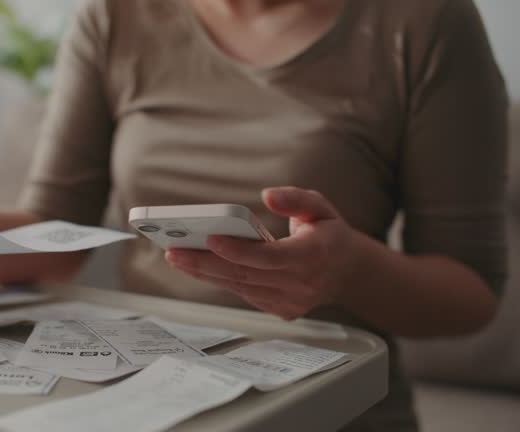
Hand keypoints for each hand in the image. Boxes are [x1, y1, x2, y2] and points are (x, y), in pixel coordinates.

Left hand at [165, 187, 362, 319]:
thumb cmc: (330, 235)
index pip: (270, 257)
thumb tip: (268, 195)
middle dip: (205, 263)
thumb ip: (295, 198)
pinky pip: (244, 294)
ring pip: (239, 287)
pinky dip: (219, 280)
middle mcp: (301, 284)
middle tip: (174, 251)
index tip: (211, 238)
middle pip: (245, 275)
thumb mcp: (320, 206)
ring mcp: (290, 302)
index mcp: (314, 256)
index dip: (238, 250)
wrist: (349, 273)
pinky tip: (197, 267)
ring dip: (205, 273)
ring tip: (177, 257)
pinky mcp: (279, 310)